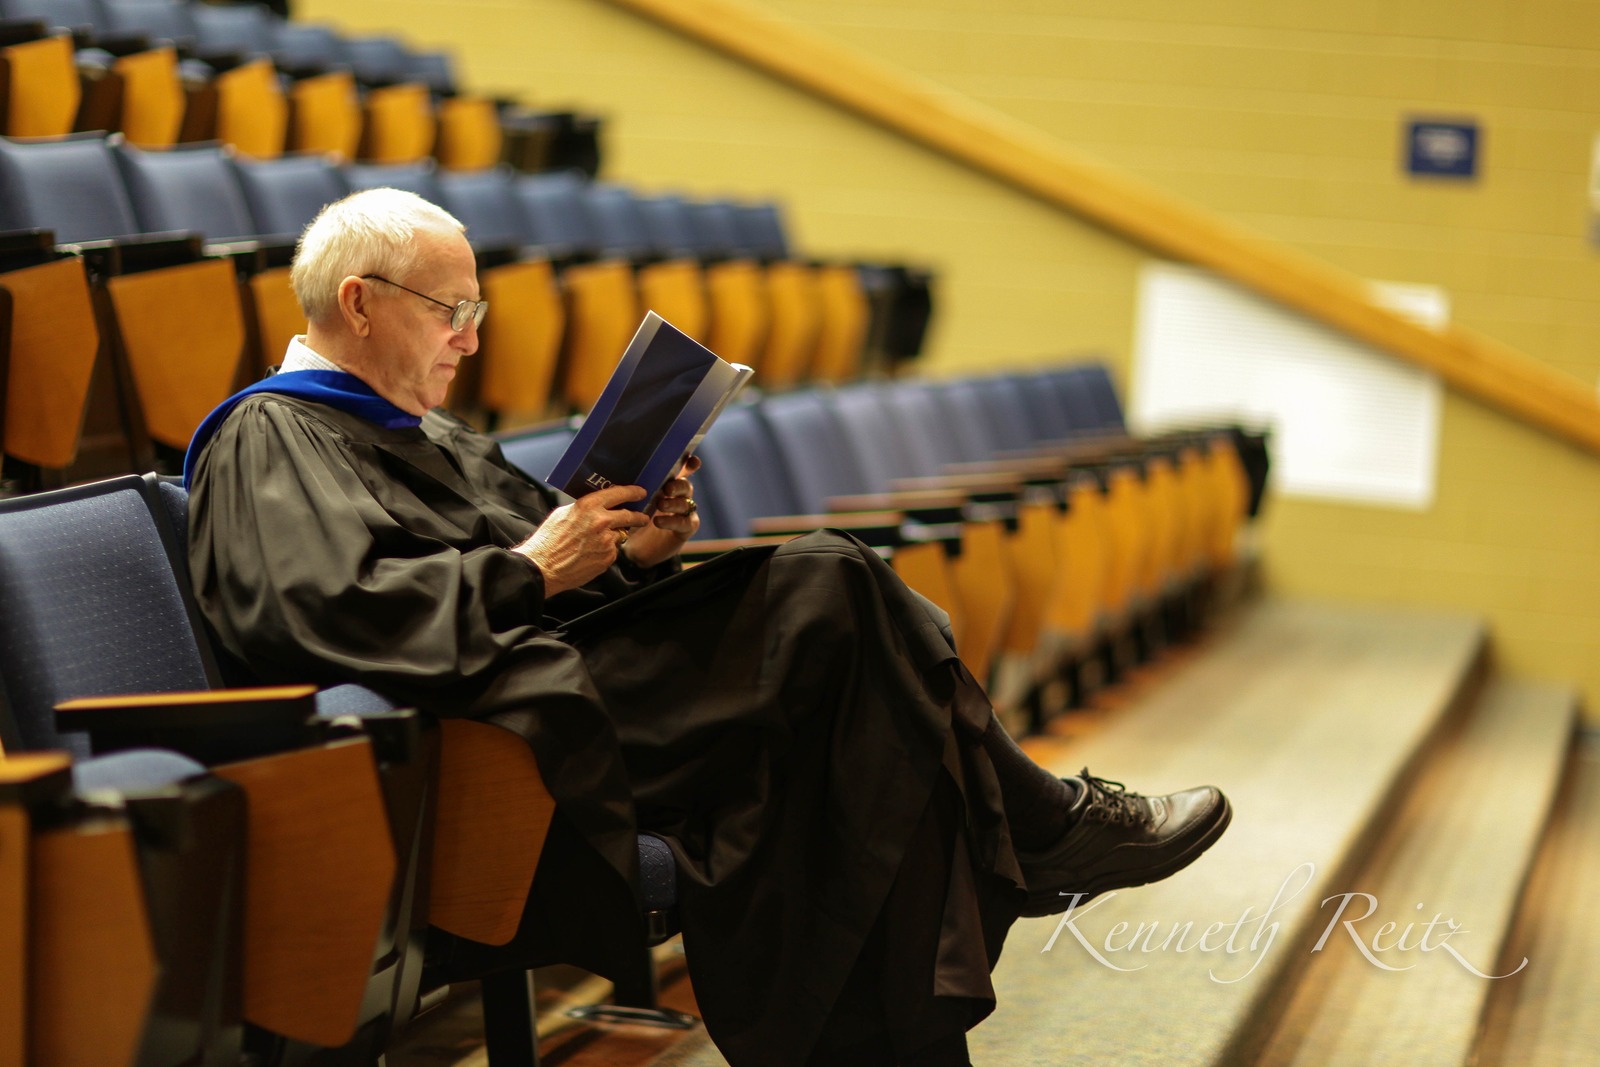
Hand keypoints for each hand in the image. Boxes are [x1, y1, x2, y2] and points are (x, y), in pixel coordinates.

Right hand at [516, 484, 650, 595]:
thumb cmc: (548, 541)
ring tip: (595, 543)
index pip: (618, 494)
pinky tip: (590, 554)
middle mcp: (601, 521)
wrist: (543, 567)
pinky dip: (606, 551)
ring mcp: (606, 540)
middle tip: (643, 517)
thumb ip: (583, 509)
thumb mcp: (563, 514)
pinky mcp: (608, 557)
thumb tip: (596, 507)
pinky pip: (612, 551)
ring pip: (619, 535)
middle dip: (639, 517)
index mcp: (588, 506)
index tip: (641, 493)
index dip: (632, 492)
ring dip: (613, 536)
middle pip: (629, 515)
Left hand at [621, 457, 701, 568]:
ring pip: (686, 503)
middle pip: (685, 486)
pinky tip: (658, 521)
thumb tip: (616, 469)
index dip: (689, 464)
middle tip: (667, 488)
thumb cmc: (632, 519)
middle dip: (678, 485)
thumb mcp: (630, 501)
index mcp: (667, 485)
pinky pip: (684, 523)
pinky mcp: (685, 529)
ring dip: (674, 503)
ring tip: (660, 504)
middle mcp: (679, 497)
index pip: (682, 471)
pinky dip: (672, 521)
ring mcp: (684, 513)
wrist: (635, 549)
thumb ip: (630, 487)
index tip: (692, 460)